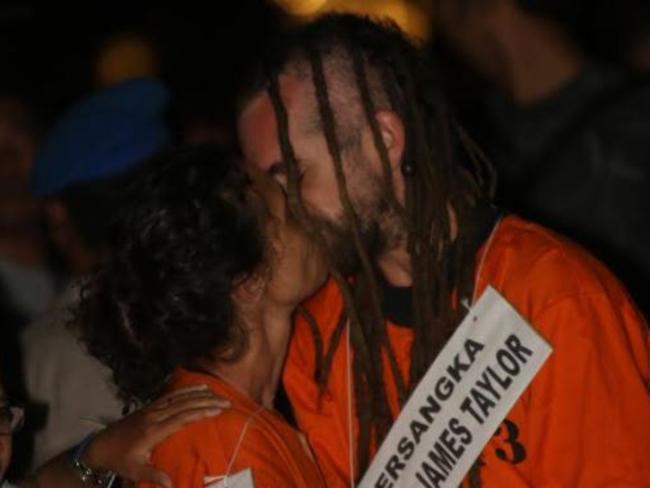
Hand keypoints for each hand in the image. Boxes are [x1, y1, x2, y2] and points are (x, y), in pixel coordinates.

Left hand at [83, 385, 228, 487]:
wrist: (101, 446)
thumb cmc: (120, 460)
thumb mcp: (134, 470)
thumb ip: (153, 475)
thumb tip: (171, 484)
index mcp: (153, 430)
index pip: (181, 417)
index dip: (200, 412)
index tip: (218, 410)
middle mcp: (155, 415)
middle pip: (184, 404)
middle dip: (206, 401)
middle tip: (226, 402)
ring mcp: (153, 408)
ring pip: (179, 397)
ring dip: (199, 394)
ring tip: (218, 393)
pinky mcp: (151, 406)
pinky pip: (172, 394)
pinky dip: (187, 389)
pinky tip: (199, 387)